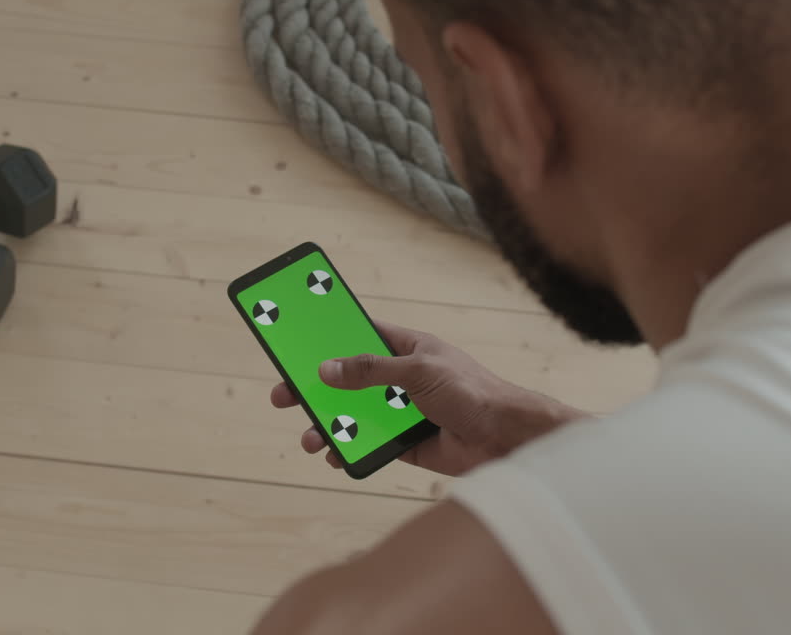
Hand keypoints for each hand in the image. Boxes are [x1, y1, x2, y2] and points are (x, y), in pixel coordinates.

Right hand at [269, 321, 588, 476]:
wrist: (508, 439)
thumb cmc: (474, 392)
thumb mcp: (418, 372)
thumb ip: (371, 370)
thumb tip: (327, 370)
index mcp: (407, 348)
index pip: (359, 334)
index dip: (328, 334)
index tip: (295, 336)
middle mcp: (401, 377)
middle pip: (347, 379)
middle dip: (314, 388)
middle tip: (282, 396)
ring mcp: (402, 410)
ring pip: (354, 415)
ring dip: (328, 425)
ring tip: (309, 439)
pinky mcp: (407, 443)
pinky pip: (369, 445)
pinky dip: (350, 450)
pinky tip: (336, 456)